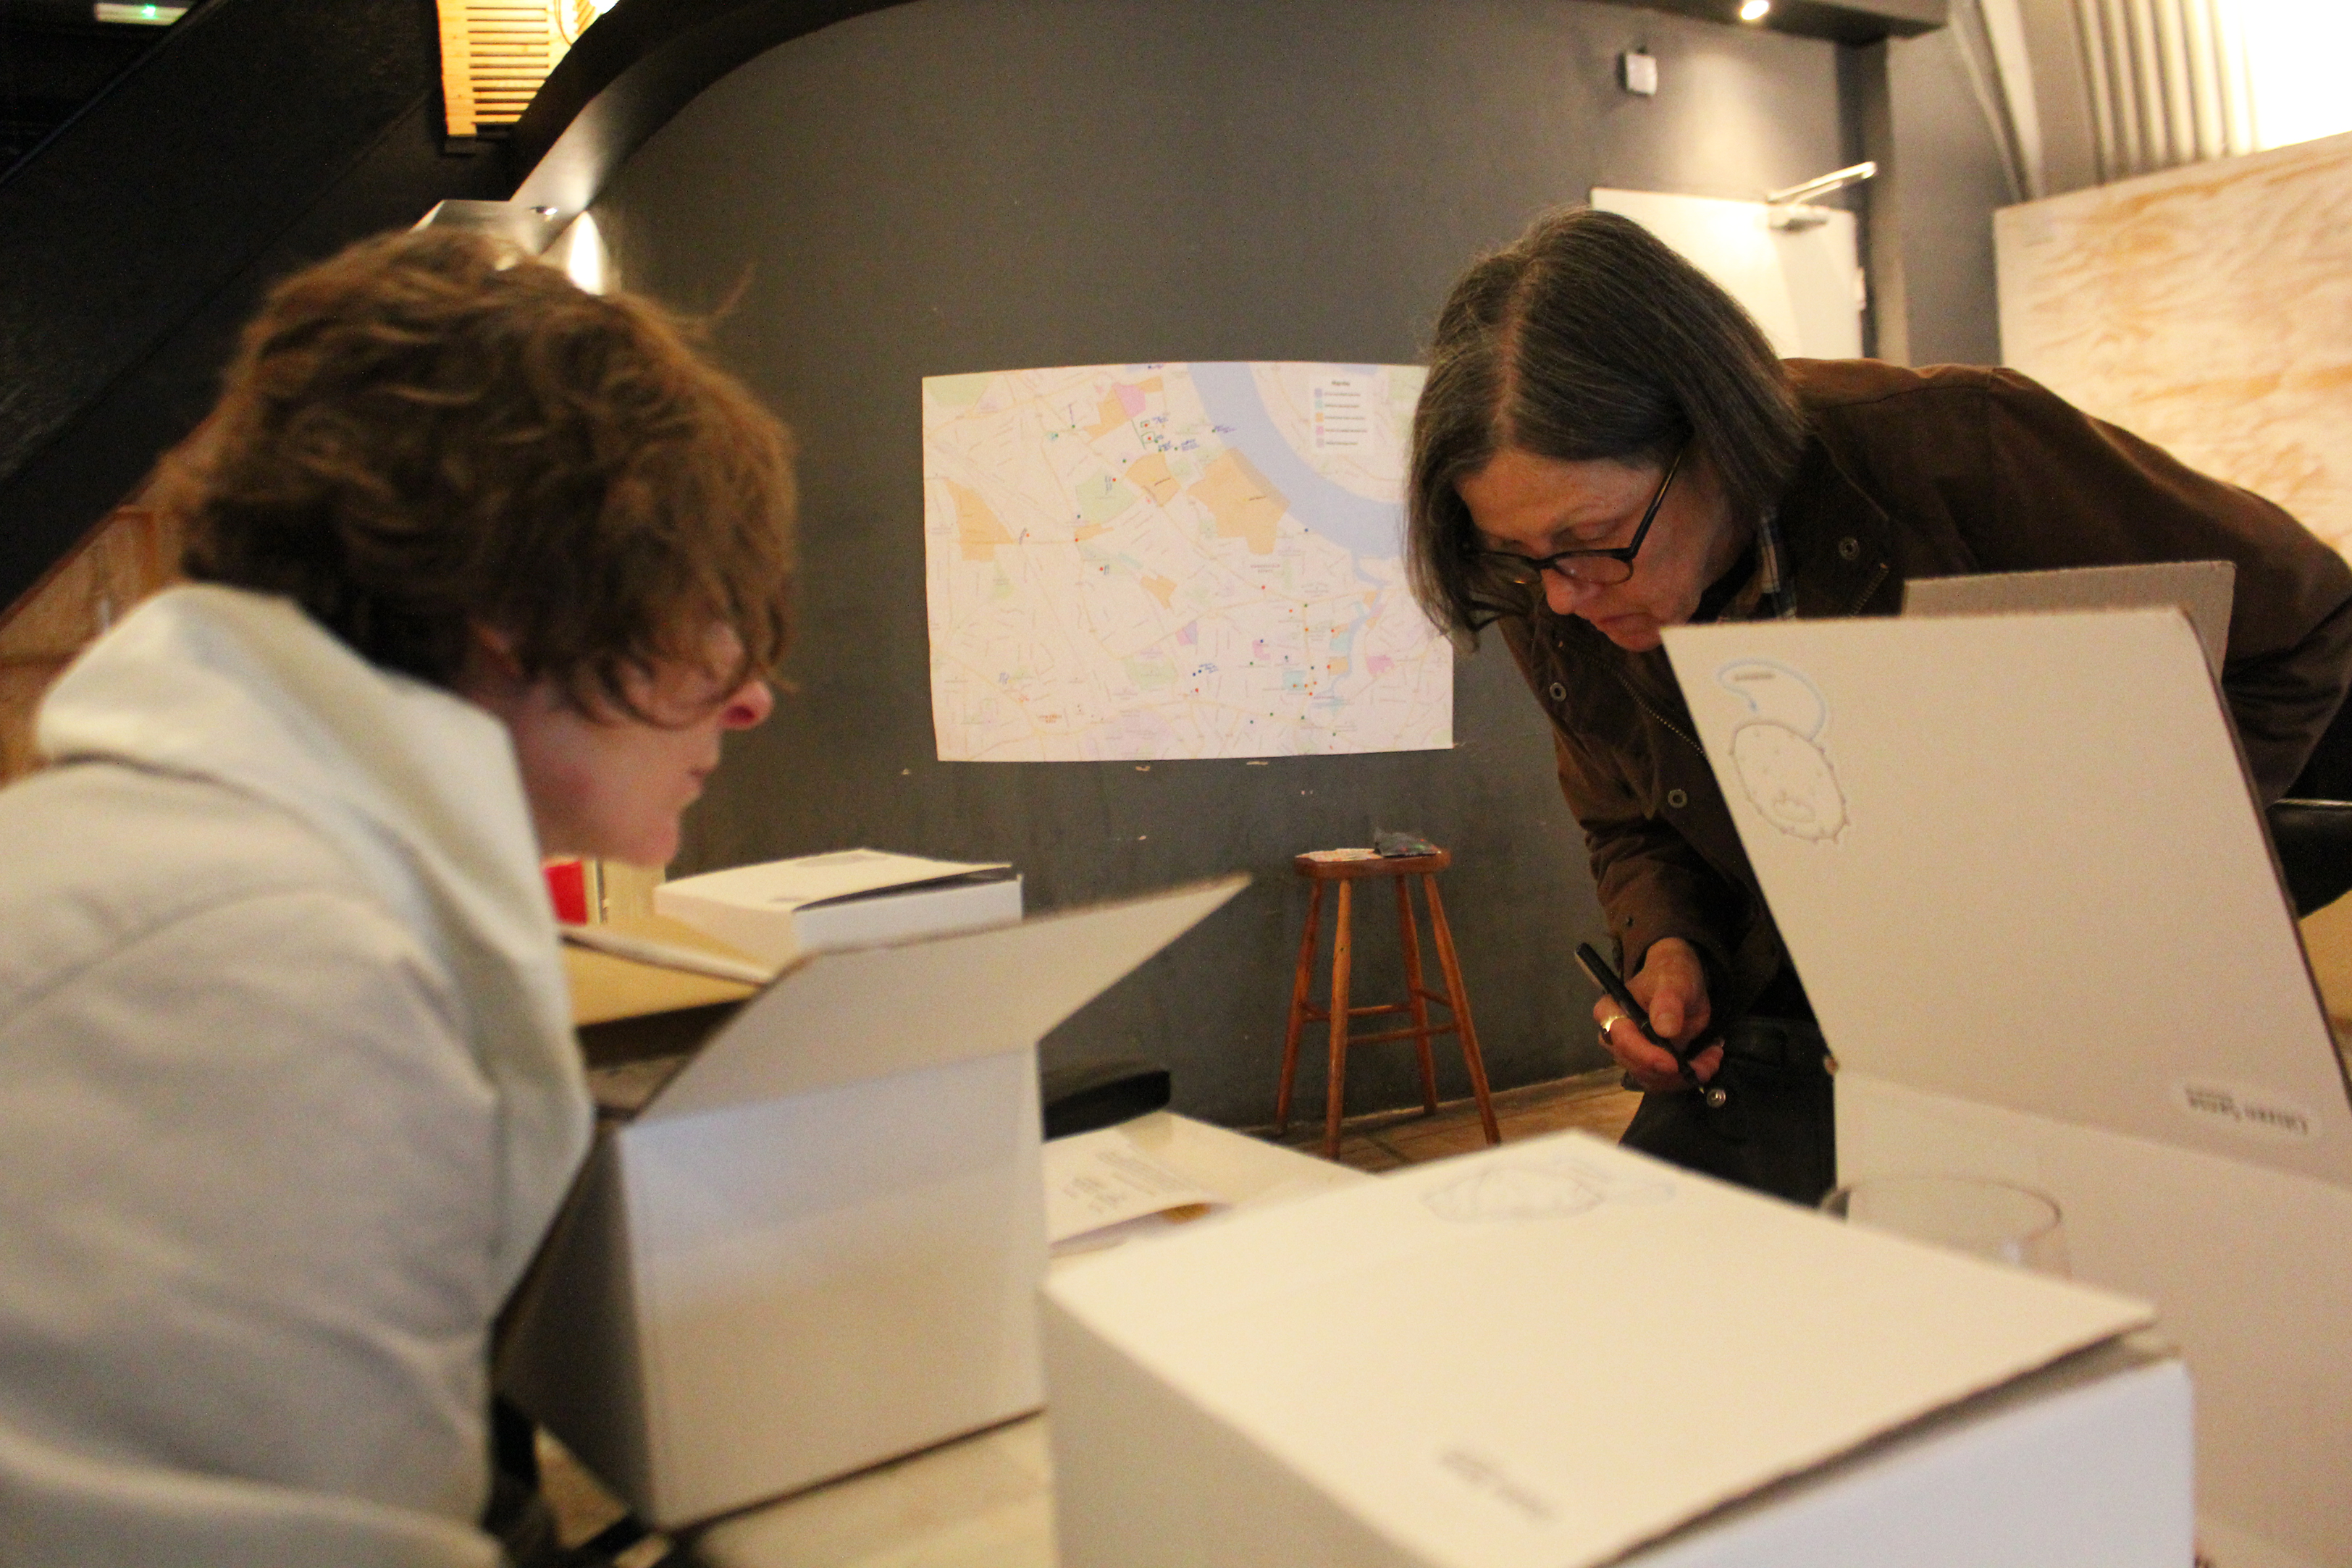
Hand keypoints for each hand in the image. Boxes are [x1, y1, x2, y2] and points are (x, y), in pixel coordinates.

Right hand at [1592, 937, 1722, 1092]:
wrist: (1680, 981)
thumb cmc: (1672, 974)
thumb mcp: (1674, 981)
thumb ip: (1668, 1003)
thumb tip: (1665, 1030)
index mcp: (1611, 1011)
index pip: (1623, 1041)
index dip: (1647, 1056)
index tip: (1674, 1064)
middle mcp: (1614, 1037)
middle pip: (1637, 1066)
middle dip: (1674, 1072)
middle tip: (1709, 1061)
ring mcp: (1630, 1053)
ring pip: (1653, 1080)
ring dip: (1685, 1077)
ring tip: (1712, 1059)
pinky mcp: (1647, 1065)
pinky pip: (1664, 1081)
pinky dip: (1688, 1077)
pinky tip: (1706, 1061)